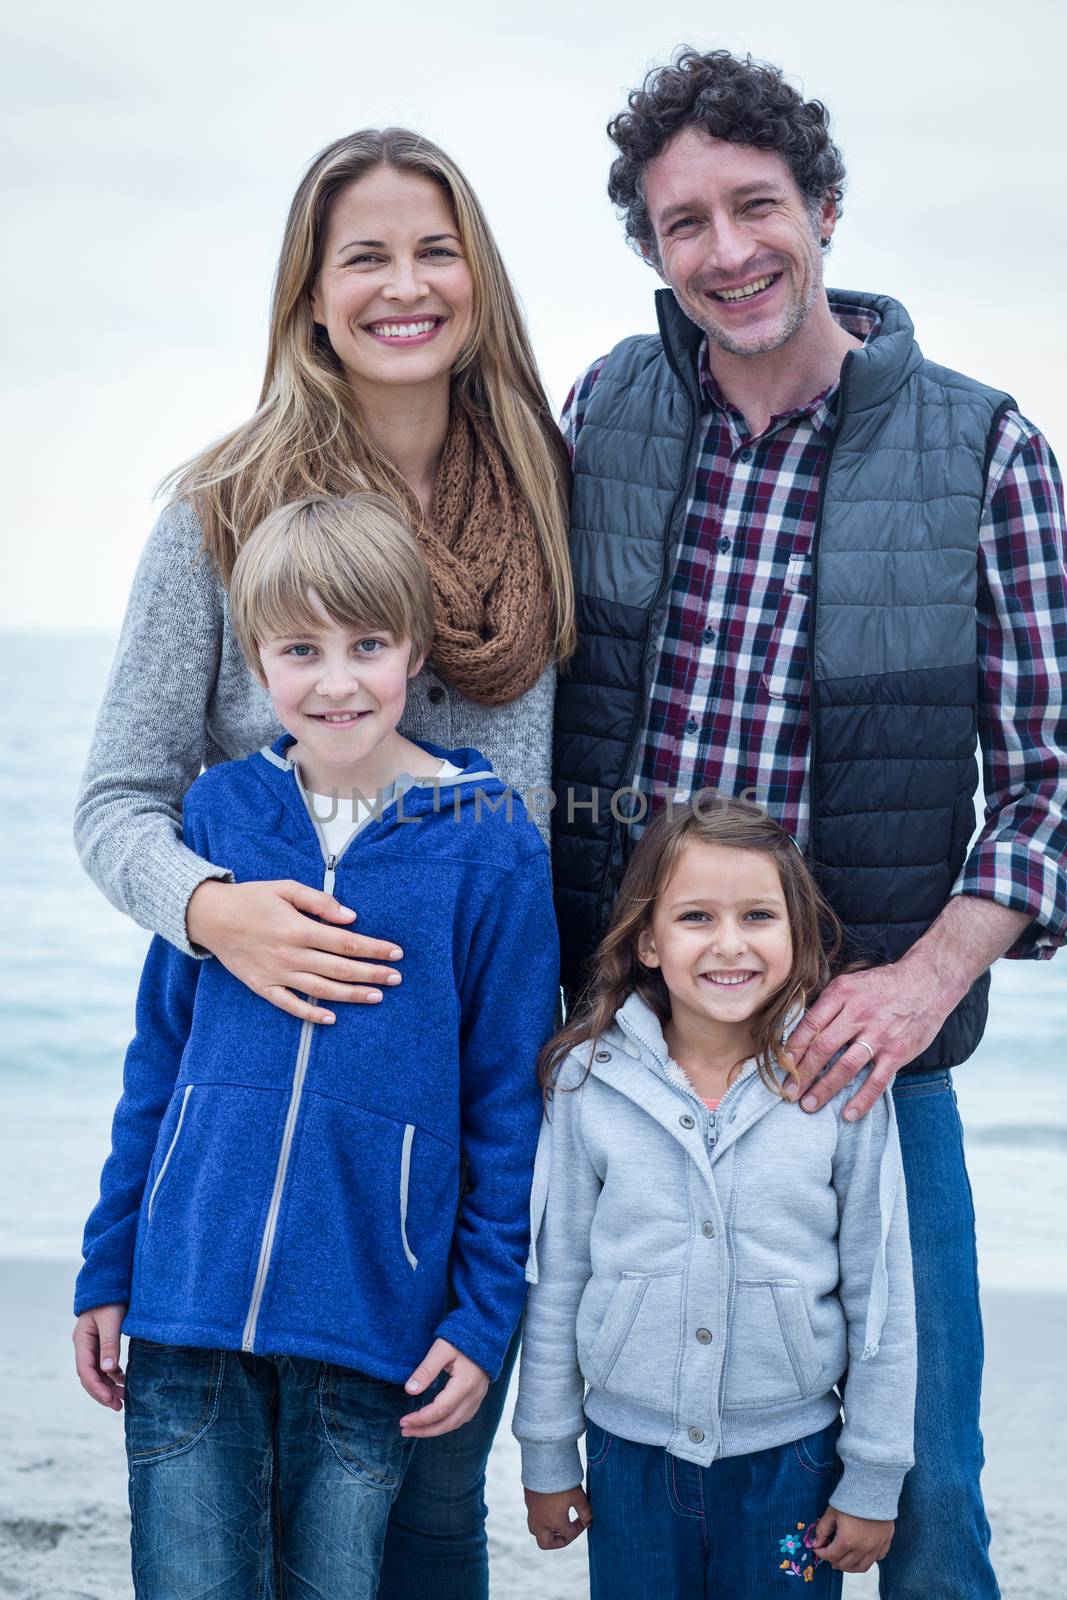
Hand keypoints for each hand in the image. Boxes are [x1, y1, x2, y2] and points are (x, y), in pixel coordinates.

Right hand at [73, 1304, 126, 1409]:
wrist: (111, 1282)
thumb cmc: (111, 1299)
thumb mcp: (111, 1320)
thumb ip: (109, 1344)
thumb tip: (108, 1371)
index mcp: (82, 1340)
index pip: (85, 1371)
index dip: (97, 1388)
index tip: (110, 1401)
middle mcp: (84, 1345)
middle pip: (89, 1376)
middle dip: (102, 1393)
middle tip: (118, 1406)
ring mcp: (92, 1345)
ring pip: (97, 1373)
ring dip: (108, 1386)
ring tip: (123, 1399)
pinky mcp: (102, 1344)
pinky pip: (105, 1365)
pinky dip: (113, 1375)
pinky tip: (124, 1381)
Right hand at [186, 878, 403, 1023]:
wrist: (210, 916)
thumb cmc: (251, 899)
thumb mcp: (286, 888)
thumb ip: (320, 902)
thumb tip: (351, 917)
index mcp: (297, 928)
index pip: (346, 942)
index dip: (374, 948)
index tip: (395, 953)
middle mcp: (289, 954)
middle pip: (339, 968)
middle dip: (371, 973)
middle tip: (396, 977)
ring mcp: (276, 974)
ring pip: (321, 990)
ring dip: (351, 995)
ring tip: (376, 996)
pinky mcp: (262, 987)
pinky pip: (290, 1005)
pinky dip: (310, 1014)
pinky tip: (332, 1019)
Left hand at [399, 1339, 488, 1438]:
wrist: (485, 1333)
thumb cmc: (462, 1338)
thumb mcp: (441, 1349)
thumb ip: (426, 1370)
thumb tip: (410, 1390)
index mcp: (465, 1384)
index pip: (440, 1410)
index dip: (421, 1419)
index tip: (403, 1421)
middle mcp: (474, 1395)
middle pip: (448, 1423)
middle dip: (425, 1430)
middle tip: (404, 1430)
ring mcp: (478, 1397)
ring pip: (456, 1423)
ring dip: (435, 1430)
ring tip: (415, 1429)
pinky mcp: (478, 1396)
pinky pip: (462, 1418)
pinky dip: (447, 1424)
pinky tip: (434, 1422)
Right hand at [524, 1485, 591, 1548]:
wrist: (543, 1463)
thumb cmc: (562, 1481)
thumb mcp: (579, 1497)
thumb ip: (585, 1512)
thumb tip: (589, 1523)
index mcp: (555, 1522)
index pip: (570, 1535)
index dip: (580, 1528)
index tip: (584, 1519)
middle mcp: (541, 1521)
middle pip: (545, 1543)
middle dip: (557, 1542)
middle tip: (567, 1533)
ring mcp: (532, 1512)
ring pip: (535, 1531)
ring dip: (547, 1532)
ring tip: (557, 1523)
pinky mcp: (528, 1502)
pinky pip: (532, 1518)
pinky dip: (541, 1519)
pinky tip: (550, 1509)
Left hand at [784, 959, 960, 1118]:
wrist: (928, 981)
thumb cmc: (885, 984)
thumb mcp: (851, 982)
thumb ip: (830, 1004)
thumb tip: (803, 1031)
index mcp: (842, 993)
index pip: (810, 1024)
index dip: (793, 1047)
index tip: (781, 1065)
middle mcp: (859, 1014)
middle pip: (823, 1048)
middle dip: (802, 1073)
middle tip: (789, 1092)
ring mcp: (879, 1034)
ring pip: (846, 1066)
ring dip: (825, 1088)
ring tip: (809, 1104)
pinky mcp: (898, 1051)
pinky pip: (877, 1080)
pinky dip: (862, 1099)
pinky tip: (849, 1113)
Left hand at [812, 1505, 893, 1571]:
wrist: (874, 1488)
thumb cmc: (851, 1498)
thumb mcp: (832, 1512)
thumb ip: (822, 1529)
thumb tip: (816, 1544)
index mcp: (847, 1541)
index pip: (831, 1556)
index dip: (821, 1554)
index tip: (818, 1549)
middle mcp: (862, 1549)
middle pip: (845, 1565)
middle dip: (834, 1561)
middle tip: (830, 1556)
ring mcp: (876, 1548)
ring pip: (861, 1567)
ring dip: (850, 1567)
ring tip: (843, 1561)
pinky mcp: (885, 1544)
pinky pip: (876, 1560)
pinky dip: (866, 1560)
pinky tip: (860, 1554)